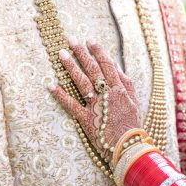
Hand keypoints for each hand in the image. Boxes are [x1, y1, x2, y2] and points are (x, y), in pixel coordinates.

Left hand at [50, 40, 140, 160]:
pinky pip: (71, 105)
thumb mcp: (134, 100)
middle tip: (71, 39)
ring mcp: (96, 106)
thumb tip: (116, 66)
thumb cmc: (132, 124)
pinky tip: (51, 84)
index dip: (98, 51)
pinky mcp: (87, 119)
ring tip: (61, 54)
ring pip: (82, 82)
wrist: (129, 146)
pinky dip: (61, 94)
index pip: (108, 65)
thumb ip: (125, 83)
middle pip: (93, 69)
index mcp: (120, 89)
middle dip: (82, 53)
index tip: (89, 40)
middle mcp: (108, 94)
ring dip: (71, 67)